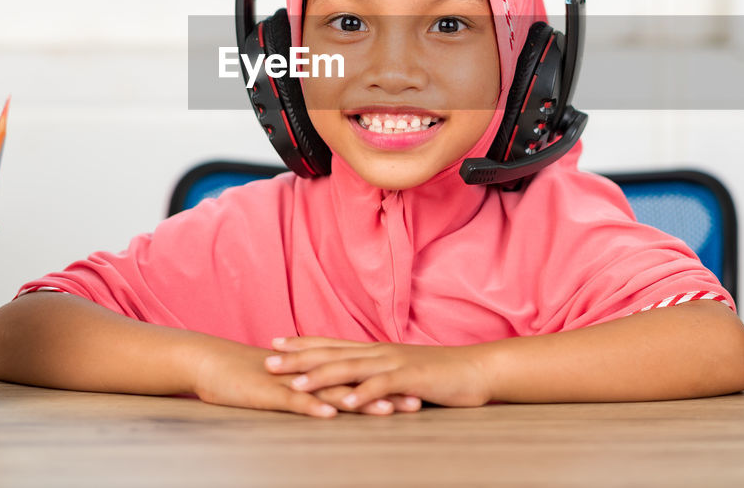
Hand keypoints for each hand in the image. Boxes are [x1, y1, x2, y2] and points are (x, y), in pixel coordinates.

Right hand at [190, 338, 414, 418]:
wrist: (211, 363)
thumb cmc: (248, 377)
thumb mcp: (286, 383)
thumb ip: (311, 389)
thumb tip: (334, 400)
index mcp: (315, 371)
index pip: (358, 377)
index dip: (387, 384)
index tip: (415, 391)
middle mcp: (310, 373)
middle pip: (354, 383)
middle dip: (386, 393)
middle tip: (418, 401)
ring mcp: (292, 382)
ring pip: (332, 391)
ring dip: (360, 401)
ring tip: (388, 410)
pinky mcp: (270, 392)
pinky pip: (295, 401)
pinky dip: (314, 407)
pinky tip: (332, 414)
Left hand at [264, 336, 492, 410]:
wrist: (476, 370)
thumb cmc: (439, 374)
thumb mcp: (401, 371)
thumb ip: (376, 374)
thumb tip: (352, 380)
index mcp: (376, 350)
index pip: (331, 342)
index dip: (302, 342)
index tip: (274, 342)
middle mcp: (379, 352)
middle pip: (332, 353)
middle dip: (298, 358)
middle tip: (268, 361)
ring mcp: (394, 364)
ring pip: (351, 367)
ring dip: (321, 376)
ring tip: (295, 384)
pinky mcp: (411, 378)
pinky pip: (382, 387)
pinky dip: (361, 394)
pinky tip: (343, 403)